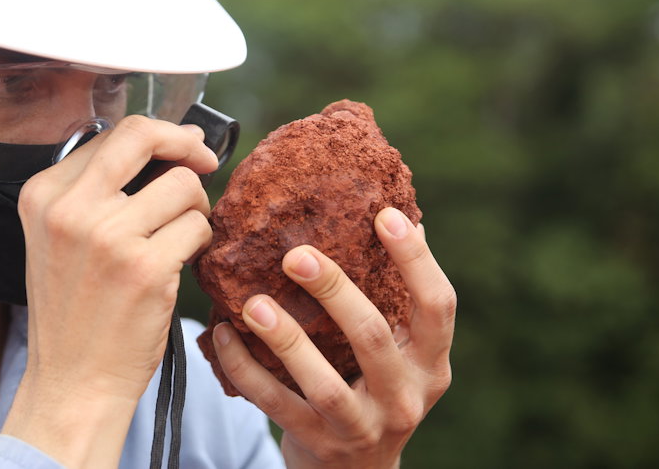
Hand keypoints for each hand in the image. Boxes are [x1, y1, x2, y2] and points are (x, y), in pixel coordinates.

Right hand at [1, 116, 219, 466]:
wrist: (73, 383)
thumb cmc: (75, 313)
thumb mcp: (58, 240)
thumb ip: (97, 190)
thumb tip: (167, 142)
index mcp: (43, 195)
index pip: (113, 134)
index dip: (158, 136)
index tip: (180, 148)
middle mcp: (69, 209)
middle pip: (143, 137)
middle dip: (185, 143)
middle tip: (204, 160)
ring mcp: (107, 238)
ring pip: (183, 185)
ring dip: (196, 208)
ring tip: (182, 236)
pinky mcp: (145, 268)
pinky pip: (197, 227)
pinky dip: (201, 242)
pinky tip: (185, 262)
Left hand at [211, 207, 454, 467]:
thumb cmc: (374, 390)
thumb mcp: (400, 352)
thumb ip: (398, 298)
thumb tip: (404, 215)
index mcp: (430, 363)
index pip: (437, 306)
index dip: (415, 259)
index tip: (383, 215)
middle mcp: (405, 397)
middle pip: (373, 336)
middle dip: (334, 291)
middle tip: (295, 255)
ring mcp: (363, 426)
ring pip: (323, 383)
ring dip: (285, 340)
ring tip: (253, 304)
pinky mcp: (319, 444)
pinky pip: (276, 405)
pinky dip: (245, 369)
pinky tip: (222, 334)